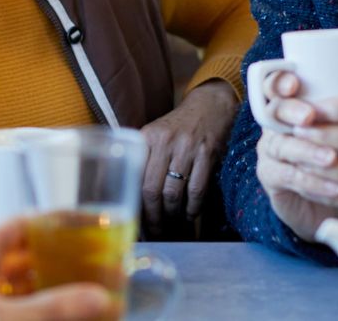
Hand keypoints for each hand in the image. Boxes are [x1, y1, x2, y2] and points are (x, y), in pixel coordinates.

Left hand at [0, 217, 114, 319]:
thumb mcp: (5, 317)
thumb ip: (52, 308)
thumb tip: (99, 298)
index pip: (17, 227)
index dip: (49, 223)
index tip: (79, 225)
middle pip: (22, 261)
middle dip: (56, 263)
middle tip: (90, 265)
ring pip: (19, 291)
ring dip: (49, 292)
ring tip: (83, 296)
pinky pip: (15, 313)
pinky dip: (38, 313)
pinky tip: (60, 317)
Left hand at [139, 79, 237, 232]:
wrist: (210, 106)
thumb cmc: (178, 127)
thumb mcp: (155, 135)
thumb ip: (142, 159)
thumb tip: (128, 195)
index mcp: (147, 137)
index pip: (135, 178)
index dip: (135, 205)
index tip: (136, 221)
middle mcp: (165, 141)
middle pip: (153, 190)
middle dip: (153, 217)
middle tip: (154, 232)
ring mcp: (187, 147)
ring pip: (174, 193)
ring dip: (172, 216)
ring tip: (171, 227)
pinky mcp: (208, 154)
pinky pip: (197, 190)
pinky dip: (192, 208)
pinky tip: (189, 215)